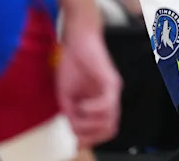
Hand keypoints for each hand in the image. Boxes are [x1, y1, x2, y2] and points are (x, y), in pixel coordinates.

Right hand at [57, 2, 122, 147]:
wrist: (76, 40)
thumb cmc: (71, 63)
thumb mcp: (66, 95)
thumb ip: (71, 113)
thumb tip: (73, 130)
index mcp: (100, 104)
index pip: (104, 130)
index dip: (90, 139)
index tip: (75, 138)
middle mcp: (110, 99)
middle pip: (110, 130)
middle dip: (90, 135)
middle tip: (76, 129)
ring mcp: (113, 91)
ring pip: (110, 121)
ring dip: (90, 124)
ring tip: (77, 113)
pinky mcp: (112, 81)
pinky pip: (107, 104)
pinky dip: (92, 110)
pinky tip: (81, 105)